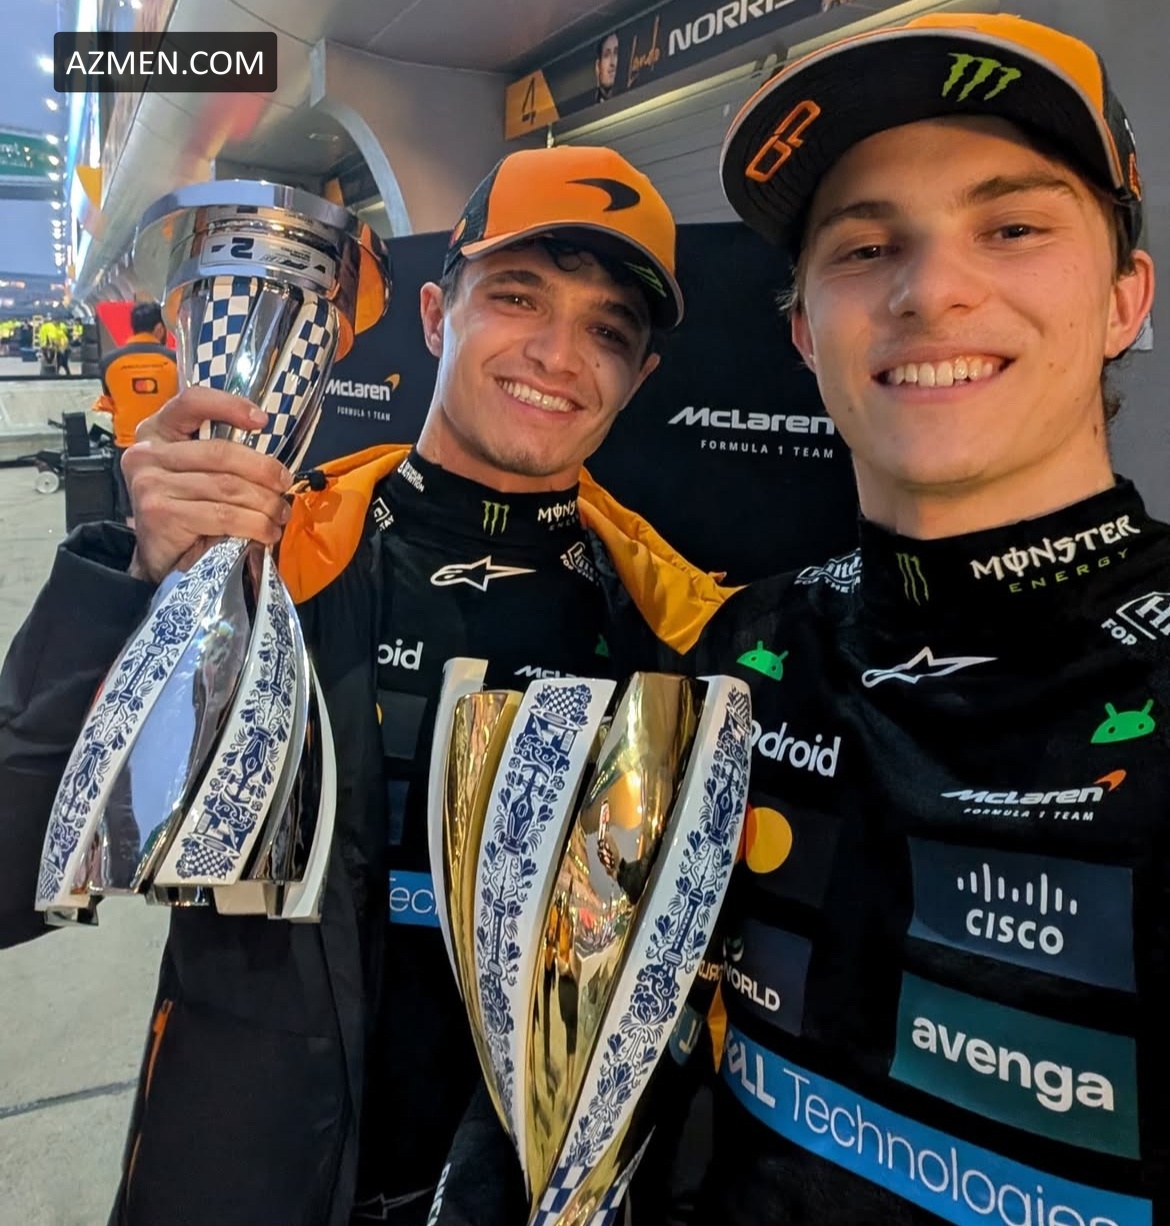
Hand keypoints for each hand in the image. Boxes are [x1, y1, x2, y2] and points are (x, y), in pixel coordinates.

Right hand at [121, 387, 292, 584]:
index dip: (230, 405)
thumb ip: (220, 457)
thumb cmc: (186, 510)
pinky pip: (223, 515)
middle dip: (263, 470)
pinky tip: (266, 531)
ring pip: (227, 486)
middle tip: (284, 485)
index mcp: (156, 431)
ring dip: (264, 502)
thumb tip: (273, 463)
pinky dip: (254, 524)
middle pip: (221, 452)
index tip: (262, 421)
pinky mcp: (161, 514)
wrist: (159, 557)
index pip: (191, 402)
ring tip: (279, 514)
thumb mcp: (196, 473)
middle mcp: (147, 453)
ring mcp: (151, 484)